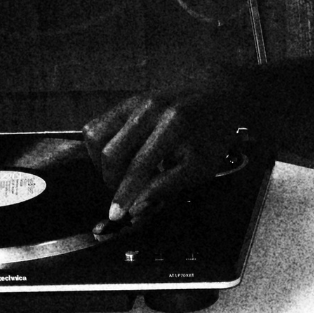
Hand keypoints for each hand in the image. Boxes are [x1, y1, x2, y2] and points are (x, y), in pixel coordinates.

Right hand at [83, 69, 249, 233]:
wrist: (218, 97)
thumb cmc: (212, 137)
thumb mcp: (201, 167)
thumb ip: (168, 186)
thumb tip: (136, 207)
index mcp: (174, 125)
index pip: (138, 166)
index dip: (124, 193)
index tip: (115, 215)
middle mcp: (150, 109)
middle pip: (111, 153)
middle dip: (112, 180)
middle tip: (124, 192)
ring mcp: (135, 101)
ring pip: (95, 136)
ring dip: (102, 163)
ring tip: (120, 174)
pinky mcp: (126, 101)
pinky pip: (97, 125)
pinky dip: (100, 147)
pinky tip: (119, 157)